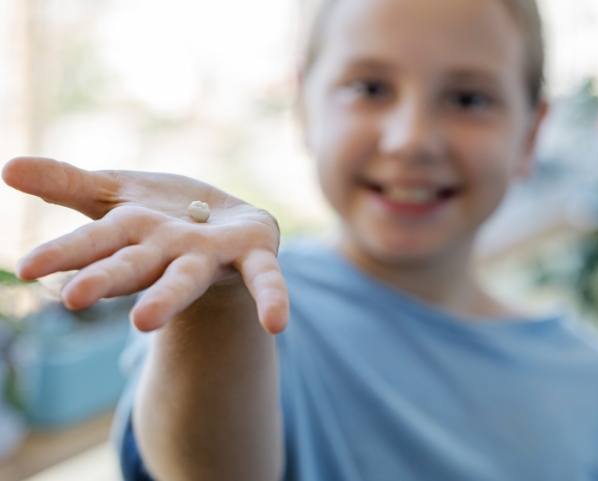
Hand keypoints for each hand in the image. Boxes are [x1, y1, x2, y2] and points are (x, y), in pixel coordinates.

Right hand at [2, 157, 287, 333]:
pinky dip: (270, 298)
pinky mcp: (255, 255)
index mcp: (135, 234)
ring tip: (143, 321)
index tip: (29, 270)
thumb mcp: (119, 193)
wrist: (226, 227)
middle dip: (106, 279)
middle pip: (135, 266)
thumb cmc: (166, 217)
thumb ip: (70, 185)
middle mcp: (168, 252)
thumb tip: (7, 168)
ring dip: (167, 297)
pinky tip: (276, 323)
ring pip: (186, 277)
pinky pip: (265, 278)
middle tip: (75, 298)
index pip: (93, 244)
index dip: (64, 255)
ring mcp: (210, 258)